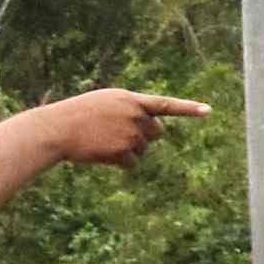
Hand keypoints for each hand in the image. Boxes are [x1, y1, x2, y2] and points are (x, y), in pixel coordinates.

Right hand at [32, 88, 209, 167]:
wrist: (55, 129)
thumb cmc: (76, 115)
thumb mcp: (104, 102)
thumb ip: (129, 108)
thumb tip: (151, 126)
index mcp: (130, 99)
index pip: (166, 104)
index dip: (188, 108)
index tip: (208, 111)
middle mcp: (135, 114)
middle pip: (157, 133)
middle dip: (143, 137)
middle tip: (117, 135)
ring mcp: (130, 133)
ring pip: (143, 149)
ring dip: (128, 150)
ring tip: (103, 142)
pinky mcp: (123, 151)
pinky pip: (133, 164)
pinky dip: (121, 164)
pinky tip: (102, 156)